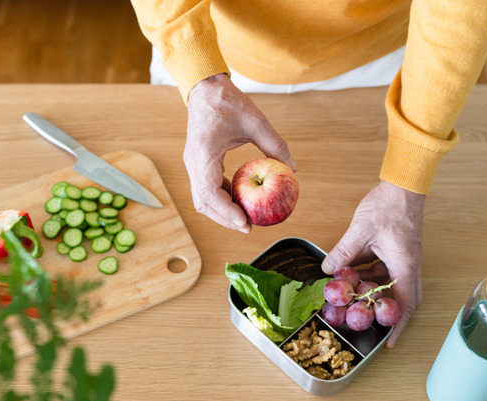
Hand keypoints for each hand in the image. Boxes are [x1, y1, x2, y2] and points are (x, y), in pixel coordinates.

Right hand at [184, 74, 297, 232]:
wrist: (205, 88)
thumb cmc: (228, 101)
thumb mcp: (256, 121)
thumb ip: (275, 145)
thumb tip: (293, 169)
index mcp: (204, 153)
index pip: (210, 193)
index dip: (226, 212)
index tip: (245, 222)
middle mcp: (194, 162)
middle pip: (203, 202)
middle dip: (224, 218)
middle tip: (249, 227)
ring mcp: (193, 164)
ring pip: (202, 198)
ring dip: (222, 211)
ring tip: (245, 218)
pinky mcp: (198, 163)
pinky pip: (206, 188)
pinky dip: (221, 198)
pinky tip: (240, 200)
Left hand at [321, 181, 424, 347]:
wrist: (402, 185)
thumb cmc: (389, 206)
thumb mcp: (360, 231)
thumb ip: (343, 253)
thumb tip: (327, 271)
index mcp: (404, 265)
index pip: (403, 305)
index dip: (397, 326)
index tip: (388, 342)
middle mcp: (408, 266)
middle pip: (401, 299)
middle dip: (386, 314)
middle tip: (369, 325)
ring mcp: (402, 258)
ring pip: (389, 284)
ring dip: (372, 292)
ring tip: (351, 300)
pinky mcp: (395, 251)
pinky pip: (383, 270)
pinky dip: (369, 276)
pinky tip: (350, 274)